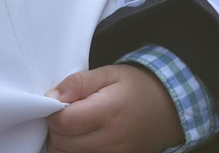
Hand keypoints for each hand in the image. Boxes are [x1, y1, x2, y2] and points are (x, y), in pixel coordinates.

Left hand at [47, 64, 183, 152]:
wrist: (168, 110)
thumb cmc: (136, 87)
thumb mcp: (109, 73)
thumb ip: (78, 83)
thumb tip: (51, 97)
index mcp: (108, 113)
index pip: (63, 123)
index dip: (53, 111)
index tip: (60, 102)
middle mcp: (110, 141)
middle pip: (61, 143)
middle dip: (57, 127)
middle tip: (68, 113)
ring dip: (63, 142)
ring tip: (75, 126)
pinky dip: (73, 152)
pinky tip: (81, 139)